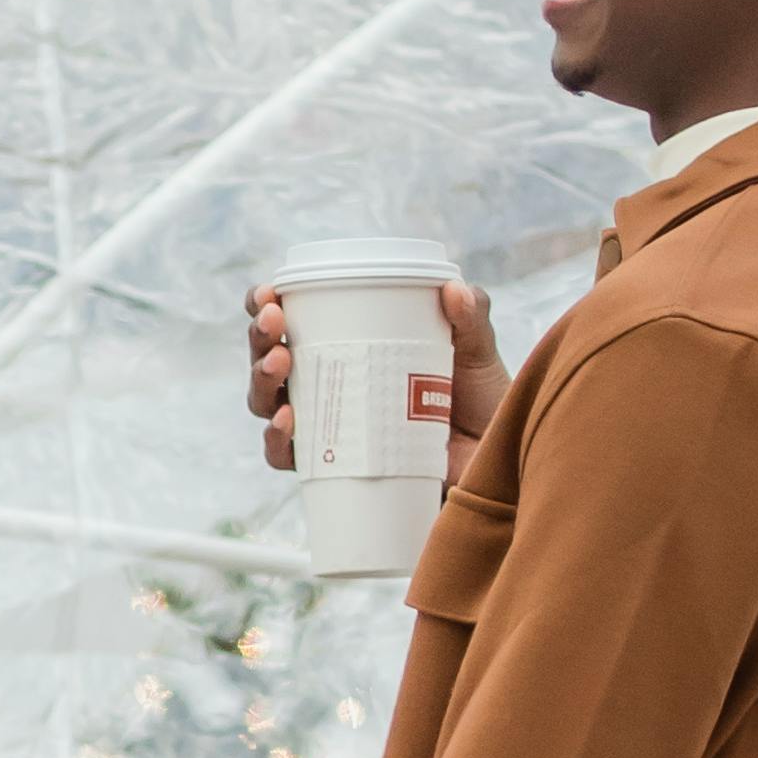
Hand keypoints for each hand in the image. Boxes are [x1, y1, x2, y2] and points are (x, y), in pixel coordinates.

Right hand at [247, 273, 507, 494]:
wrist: (497, 468)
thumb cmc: (482, 408)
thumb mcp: (476, 354)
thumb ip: (471, 318)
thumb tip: (454, 288)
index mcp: (349, 349)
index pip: (293, 322)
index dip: (267, 306)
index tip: (269, 294)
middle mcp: (330, 388)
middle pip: (270, 360)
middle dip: (260, 338)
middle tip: (274, 324)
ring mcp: (329, 430)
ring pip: (268, 404)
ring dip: (261, 380)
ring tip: (280, 364)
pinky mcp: (335, 469)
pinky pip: (289, 458)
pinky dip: (277, 440)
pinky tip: (286, 420)